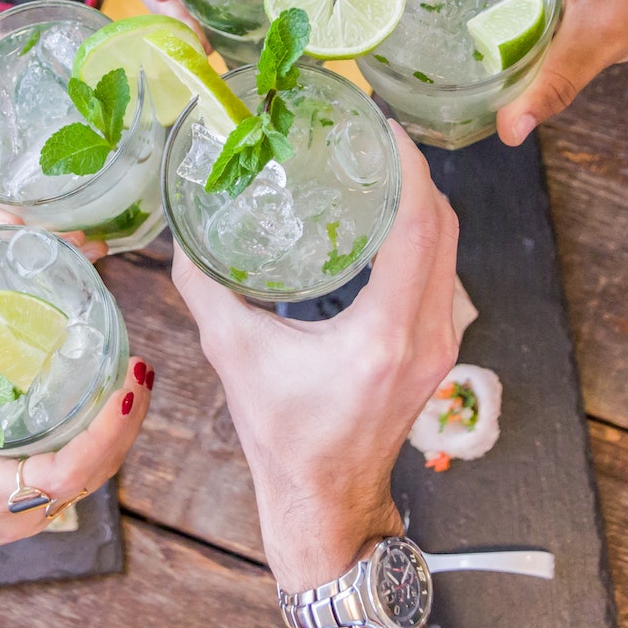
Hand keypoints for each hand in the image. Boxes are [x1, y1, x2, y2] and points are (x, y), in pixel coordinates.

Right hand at [0, 17, 107, 259]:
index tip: (23, 223)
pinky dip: (50, 228)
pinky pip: (18, 217)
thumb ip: (3, 60)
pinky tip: (85, 227)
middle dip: (44, 242)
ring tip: (96, 244)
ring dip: (53, 241)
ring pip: (12, 232)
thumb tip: (67, 53)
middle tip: (89, 242)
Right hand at [0, 356, 154, 620]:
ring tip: (134, 380)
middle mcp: (26, 510)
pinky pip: (81, 477)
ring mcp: (34, 514)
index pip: (69, 469)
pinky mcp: (33, 510)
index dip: (105, 432)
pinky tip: (106, 411)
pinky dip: (101, 443)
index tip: (125, 391)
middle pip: (98, 469)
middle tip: (140, 368)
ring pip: (95, 474)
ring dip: (120, 430)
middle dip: (127, 419)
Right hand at [172, 125, 460, 627]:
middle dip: (411, 168)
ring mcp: (441, 342)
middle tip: (367, 129)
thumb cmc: (284, 440)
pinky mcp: (437, 348)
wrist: (326, 504)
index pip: (417, 223)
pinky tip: (383, 214)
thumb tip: (179, 228)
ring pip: (448, 246)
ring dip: (419, 199)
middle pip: (442, 224)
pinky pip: (441, 269)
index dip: (404, 164)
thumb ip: (205, 287)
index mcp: (385, 333)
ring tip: (374, 160)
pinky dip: (419, 231)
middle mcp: (427, 333)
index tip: (376, 122)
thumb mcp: (234, 357)